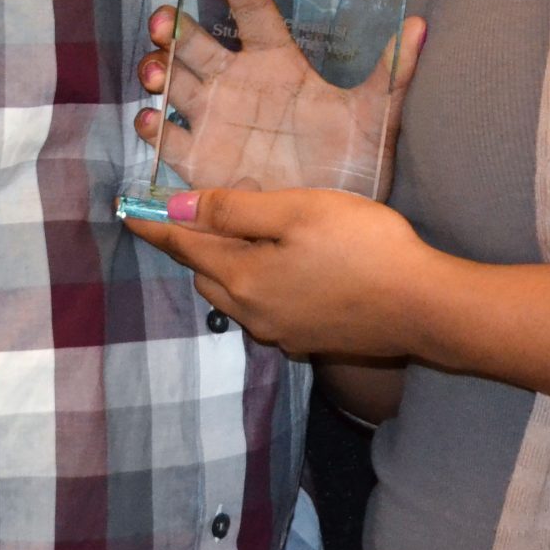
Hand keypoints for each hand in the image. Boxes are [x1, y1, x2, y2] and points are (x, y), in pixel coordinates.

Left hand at [122, 186, 437, 357]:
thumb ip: (234, 210)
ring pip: (234, 295)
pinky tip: (280, 269)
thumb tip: (177, 209)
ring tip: (235, 238)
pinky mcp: (308, 340)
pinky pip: (264, 309)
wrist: (423, 306)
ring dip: (225, 268)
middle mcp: (253, 313)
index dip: (155, 226)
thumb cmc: (362, 246)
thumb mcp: (295, 211)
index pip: (184, 246)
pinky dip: (256, 286)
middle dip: (192, 245)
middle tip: (191, 215)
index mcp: (243, 277)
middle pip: (206, 274)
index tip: (126, 212)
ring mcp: (281, 332)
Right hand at [135, 0, 425, 198]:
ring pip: (173, 79)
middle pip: (195, 41)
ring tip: (156, 71)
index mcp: (277, 63)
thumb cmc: (355, 166)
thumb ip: (394, 74)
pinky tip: (154, 119)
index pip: (250, 6)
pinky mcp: (199, 160)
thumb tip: (421, 24)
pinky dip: (152, 124)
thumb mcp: (377, 118)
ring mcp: (215, 119)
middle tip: (165, 23)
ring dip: (157, 67)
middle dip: (173, 27)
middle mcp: (238, 82)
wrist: (332, 228)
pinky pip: (166, 136)